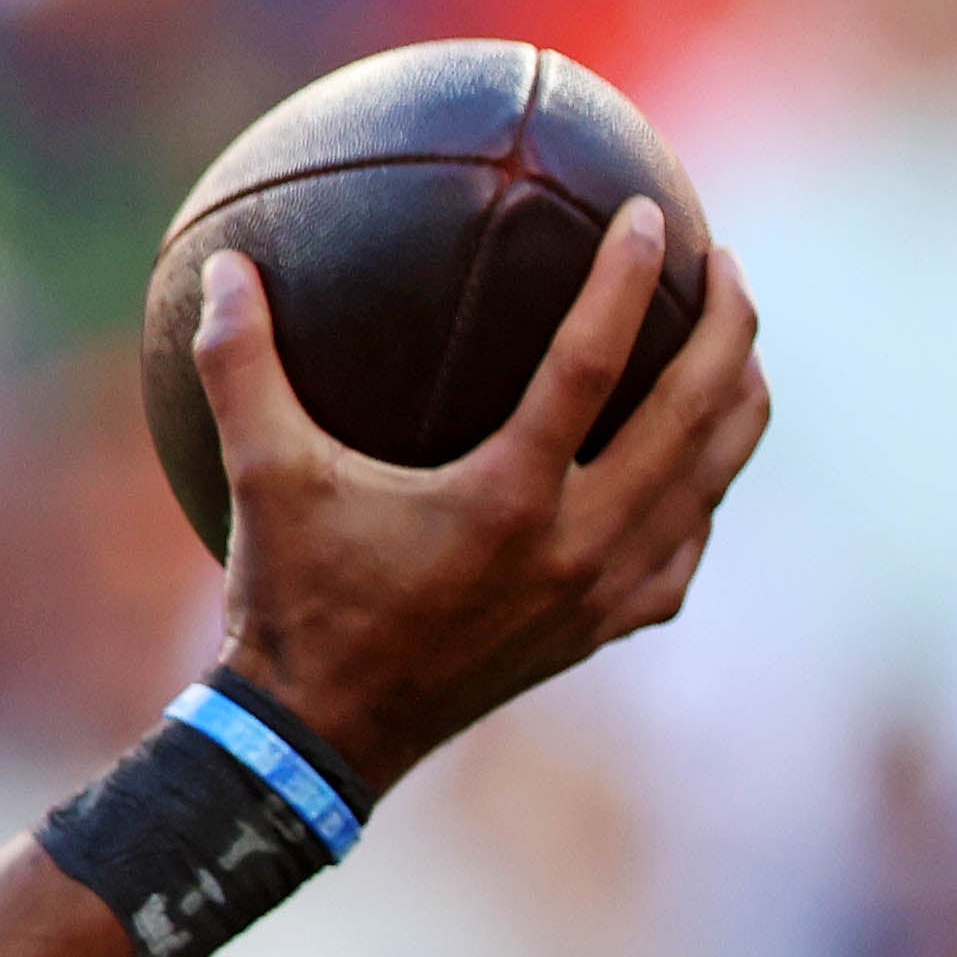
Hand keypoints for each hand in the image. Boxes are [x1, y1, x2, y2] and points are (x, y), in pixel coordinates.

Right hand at [195, 201, 766, 796]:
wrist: (320, 741)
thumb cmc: (291, 602)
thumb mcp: (261, 478)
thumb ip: (241, 367)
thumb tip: (221, 266)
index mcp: (505, 500)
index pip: (592, 365)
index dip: (625, 281)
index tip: (652, 215)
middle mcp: (575, 546)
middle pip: (695, 418)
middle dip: (727, 328)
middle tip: (722, 262)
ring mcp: (601, 594)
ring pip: (712, 482)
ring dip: (736, 401)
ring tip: (734, 341)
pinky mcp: (603, 629)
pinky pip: (686, 547)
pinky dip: (703, 490)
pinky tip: (693, 460)